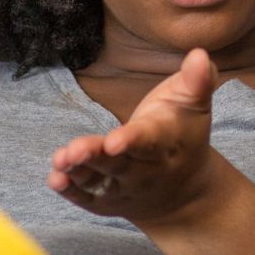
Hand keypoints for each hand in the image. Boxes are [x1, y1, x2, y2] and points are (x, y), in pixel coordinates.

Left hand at [49, 48, 221, 226]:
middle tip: (73, 151)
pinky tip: (54, 179)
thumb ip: (196, 81)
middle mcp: (144, 170)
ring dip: (78, 172)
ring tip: (59, 161)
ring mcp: (124, 188)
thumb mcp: (192, 105)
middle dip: (95, 157)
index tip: (113, 140)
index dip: (130, 140)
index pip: (147, 141)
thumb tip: (200, 54)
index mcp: (164, 143)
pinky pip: (87, 198)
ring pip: (99, 181)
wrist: (185, 190)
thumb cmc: (182, 134)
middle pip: (117, 164)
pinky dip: (71, 191)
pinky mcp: (107, 200)